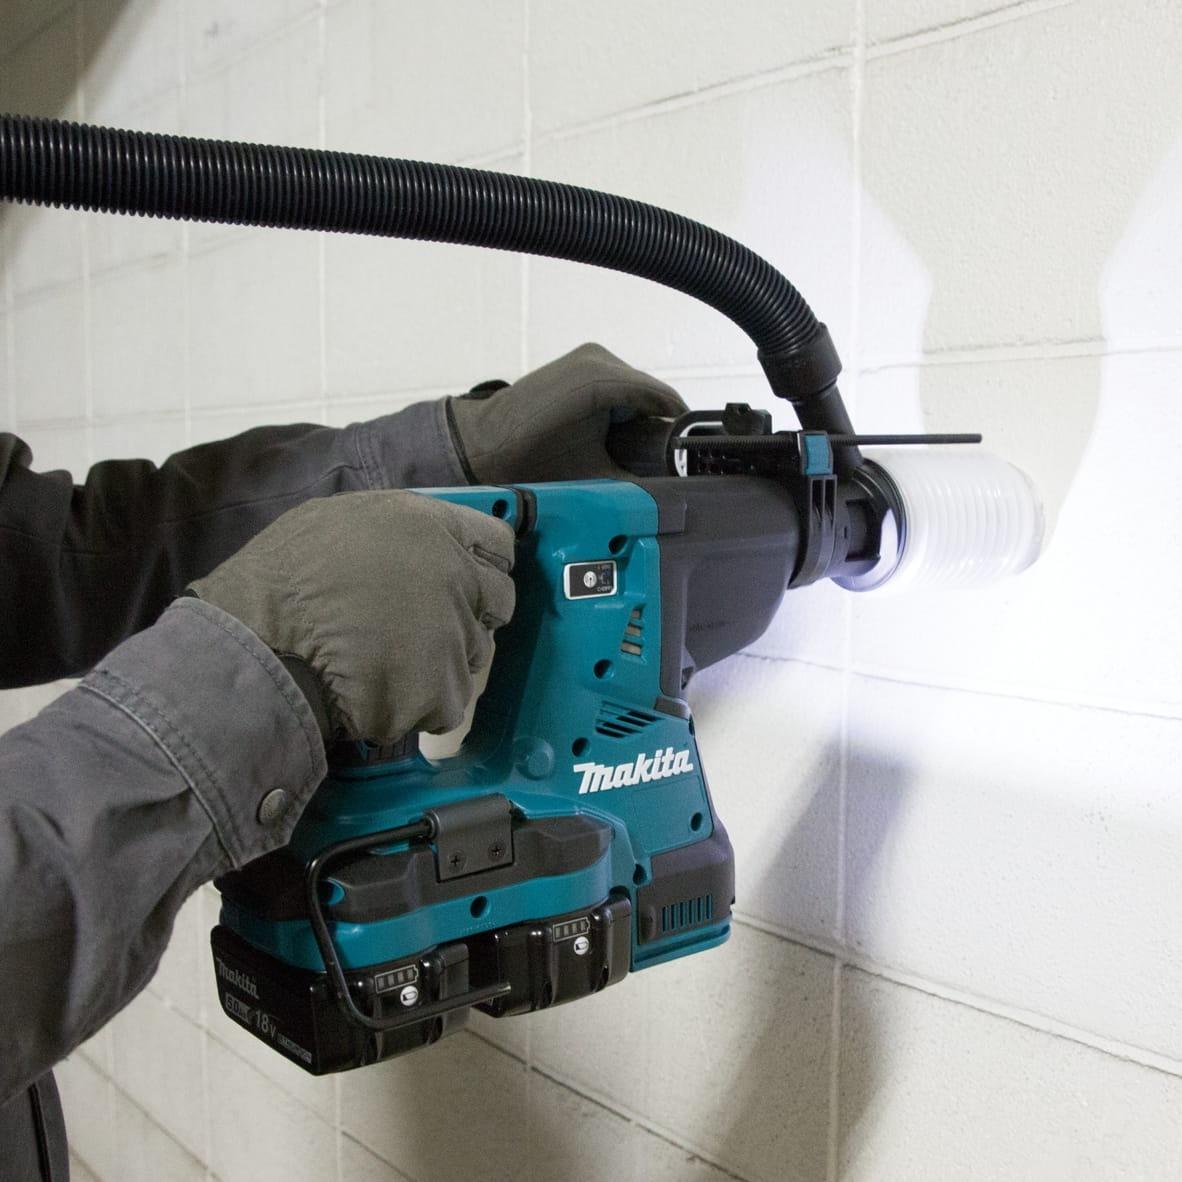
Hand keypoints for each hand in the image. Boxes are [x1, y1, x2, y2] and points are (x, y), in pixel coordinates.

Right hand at [188, 491, 514, 741]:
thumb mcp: (337, 522)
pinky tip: (382, 697)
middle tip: (431, 625)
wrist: (253, 646)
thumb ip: (394, 532)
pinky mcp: (443, 691)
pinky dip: (420, 707)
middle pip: (500, 600)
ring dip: (444, 660)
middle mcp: (457, 577)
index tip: (474, 576)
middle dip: (474, 612)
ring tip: (391, 663)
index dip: (486, 562)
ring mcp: (455, 636)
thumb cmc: (279, 580)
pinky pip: (448, 704)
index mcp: (431, 527)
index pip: (498, 542)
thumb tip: (416, 543)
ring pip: (474, 654)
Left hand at [447, 342, 686, 483]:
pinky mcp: (584, 361)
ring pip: (639, 387)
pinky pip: (622, 382)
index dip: (679, 429)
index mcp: (602, 380)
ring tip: (649, 450)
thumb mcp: (590, 475)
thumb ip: (634, 482)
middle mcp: (599, 359)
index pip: (663, 400)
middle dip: (662, 424)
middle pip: (653, 393)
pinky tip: (627, 431)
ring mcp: (591, 356)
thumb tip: (671, 500)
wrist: (485, 444)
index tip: (689, 459)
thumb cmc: (531, 462)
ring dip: (646, 415)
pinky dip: (628, 405)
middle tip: (670, 462)